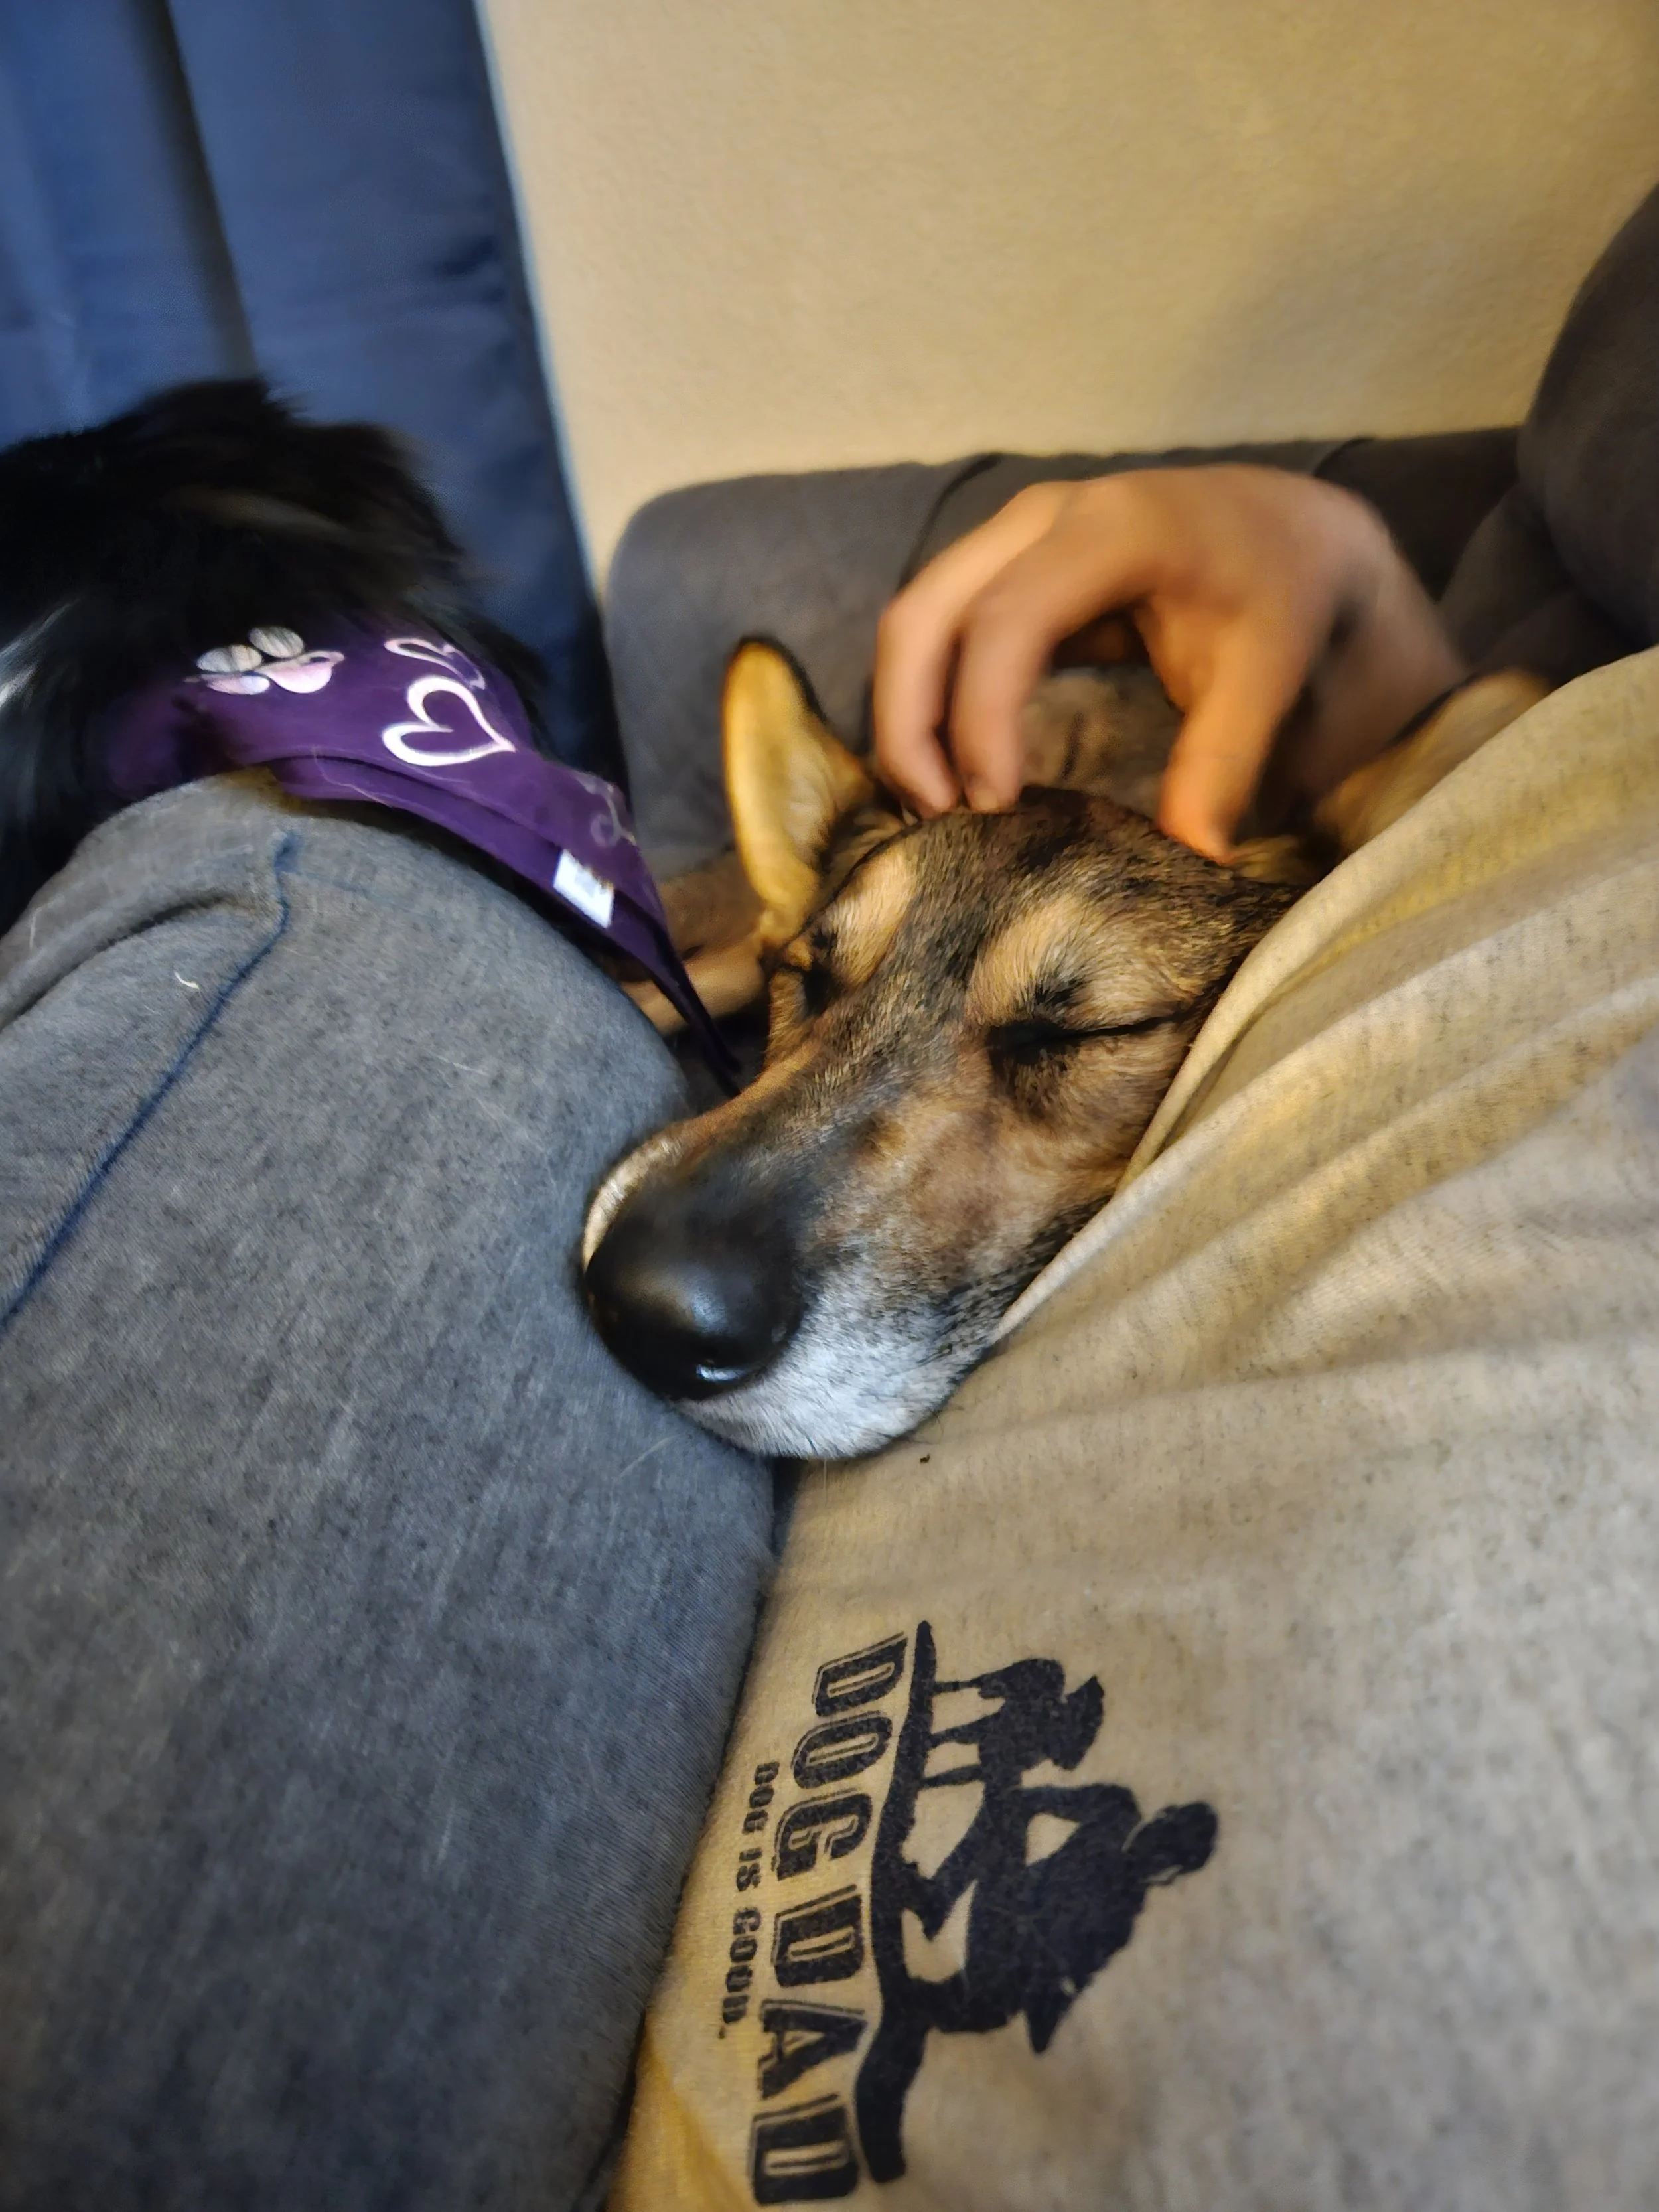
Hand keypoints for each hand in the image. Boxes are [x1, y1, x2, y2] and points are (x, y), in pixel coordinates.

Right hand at [872, 465, 1465, 860]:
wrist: (1295, 531)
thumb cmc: (1284, 598)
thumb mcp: (1268, 676)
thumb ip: (1224, 764)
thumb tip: (1196, 859)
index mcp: (1115, 530)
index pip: (1007, 621)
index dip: (981, 719)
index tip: (995, 808)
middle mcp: (1046, 517)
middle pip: (923, 615)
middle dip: (910, 725)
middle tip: (937, 819)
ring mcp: (1015, 533)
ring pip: (913, 621)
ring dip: (907, 718)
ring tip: (937, 807)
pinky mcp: (1005, 563)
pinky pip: (934, 627)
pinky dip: (925, 698)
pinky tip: (950, 769)